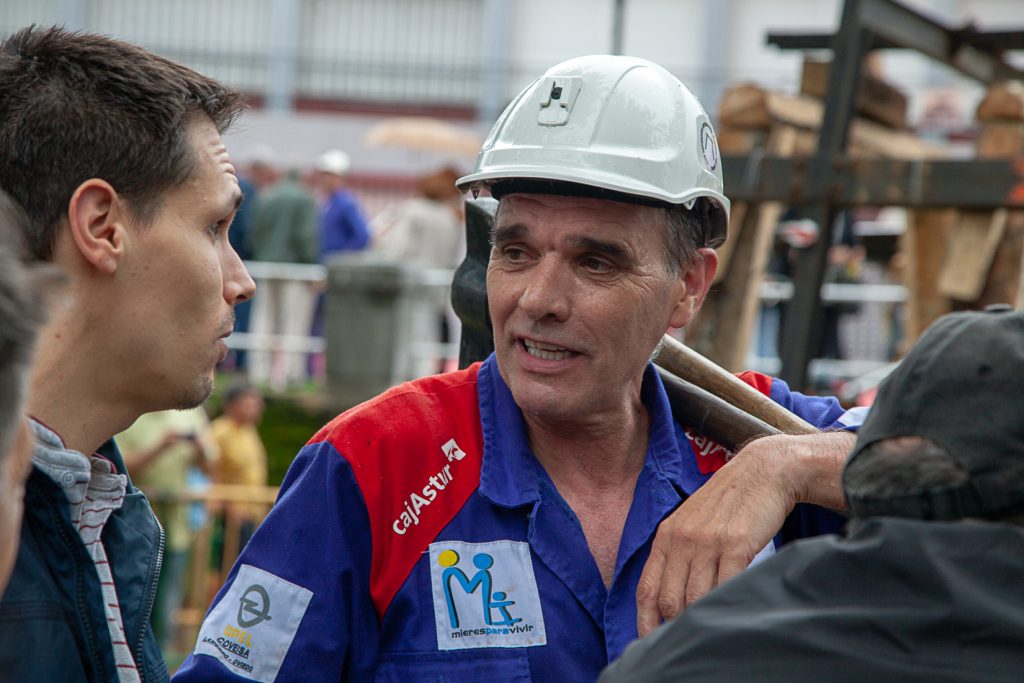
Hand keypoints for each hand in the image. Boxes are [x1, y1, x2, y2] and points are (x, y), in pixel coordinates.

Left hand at [635, 435, 797, 636]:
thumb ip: (678, 552)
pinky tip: (730, 612)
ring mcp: (707, 543)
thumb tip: (670, 595)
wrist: (762, 472)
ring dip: (701, 619)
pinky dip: (725, 605)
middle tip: (687, 638)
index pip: (646, 588)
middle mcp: (682, 540)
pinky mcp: (735, 545)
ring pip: (695, 599)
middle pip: (669, 600)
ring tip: (710, 630)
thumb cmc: (729, 502)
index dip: (645, 620)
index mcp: (666, 535)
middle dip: (675, 625)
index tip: (650, 640)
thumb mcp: (691, 521)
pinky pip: (725, 587)